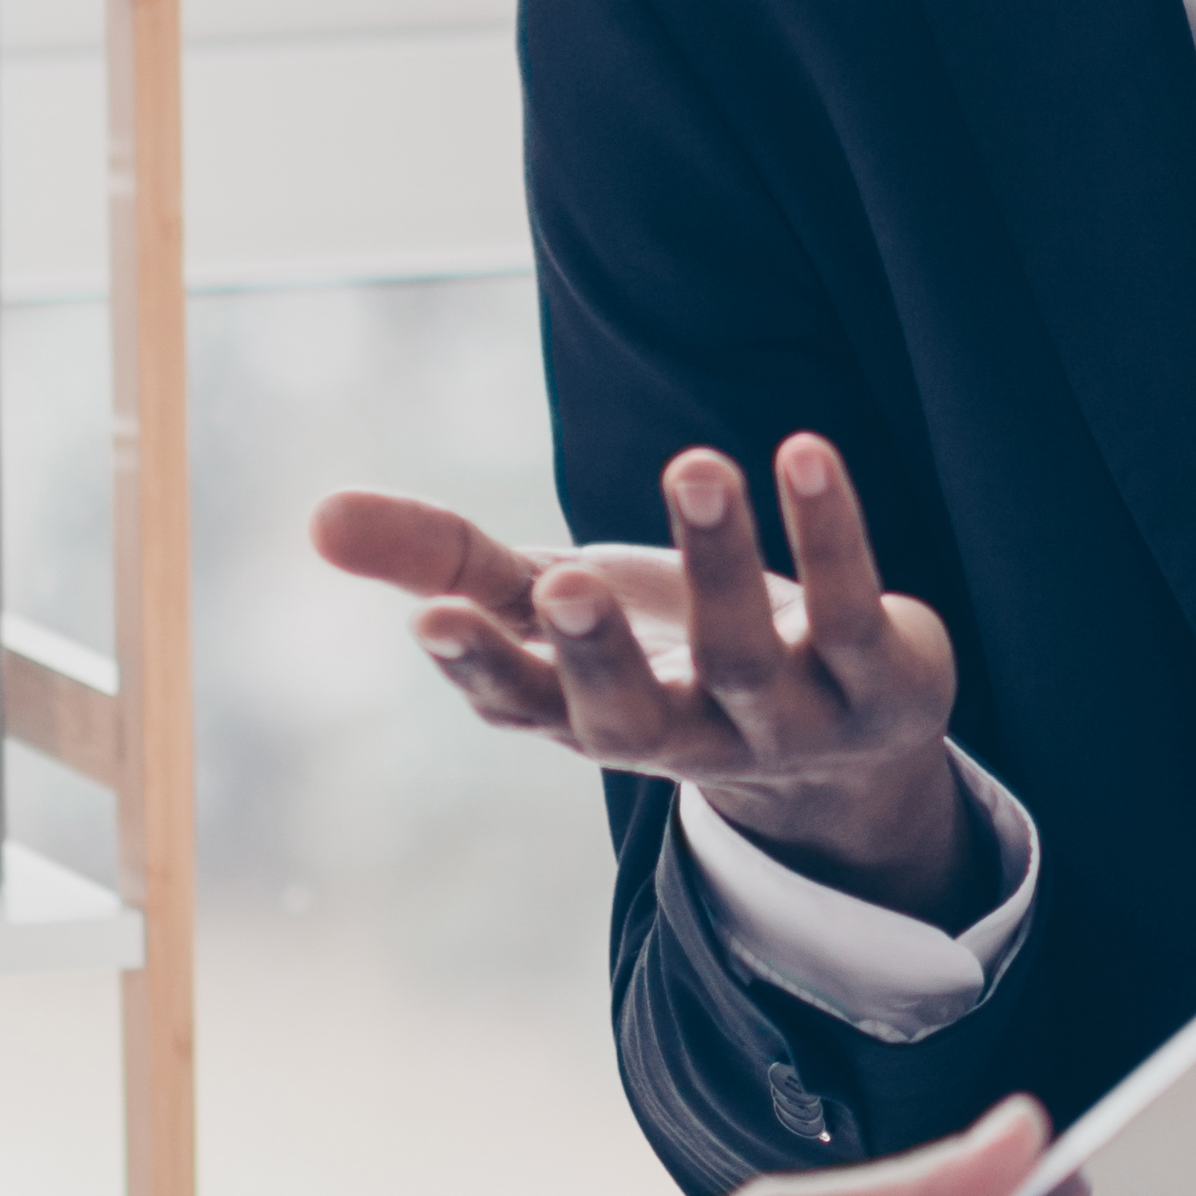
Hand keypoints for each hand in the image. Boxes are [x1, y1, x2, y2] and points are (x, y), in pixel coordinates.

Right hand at [311, 440, 979, 912]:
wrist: (844, 740)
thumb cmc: (664, 653)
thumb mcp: (553, 608)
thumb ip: (443, 563)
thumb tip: (314, 515)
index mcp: (589, 723)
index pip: (525, 711)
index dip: (483, 672)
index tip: (434, 621)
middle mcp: (683, 741)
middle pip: (629, 718)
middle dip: (596, 652)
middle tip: (565, 585)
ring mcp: (786, 725)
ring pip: (746, 655)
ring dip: (720, 558)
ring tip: (697, 462)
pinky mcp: (880, 688)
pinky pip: (852, 611)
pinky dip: (831, 535)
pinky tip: (805, 454)